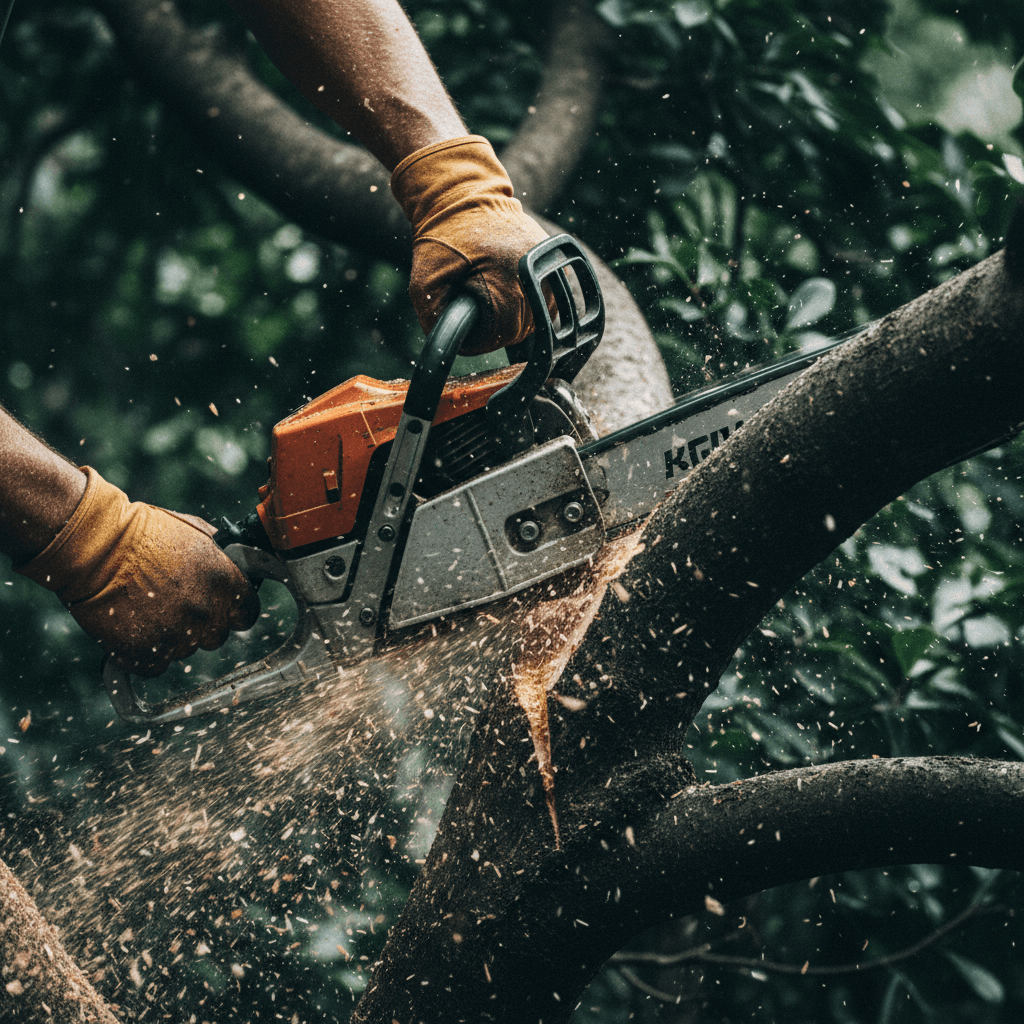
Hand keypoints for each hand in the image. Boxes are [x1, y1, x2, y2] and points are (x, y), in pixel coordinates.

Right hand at [15, 468, 260, 676]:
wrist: (95, 548)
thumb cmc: (144, 532)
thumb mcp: (196, 533)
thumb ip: (221, 557)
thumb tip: (235, 564)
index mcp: (225, 583)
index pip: (248, 613)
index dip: (235, 611)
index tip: (223, 607)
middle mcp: (206, 613)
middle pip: (217, 636)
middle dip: (202, 624)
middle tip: (176, 604)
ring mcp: (177, 636)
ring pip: (186, 650)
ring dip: (172, 636)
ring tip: (147, 608)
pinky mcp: (145, 654)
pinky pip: (156, 665)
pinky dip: (145, 652)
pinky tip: (133, 627)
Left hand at [390, 135, 548, 354]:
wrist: (463, 195)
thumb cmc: (442, 238)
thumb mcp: (424, 282)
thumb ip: (434, 320)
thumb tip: (453, 348)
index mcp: (505, 278)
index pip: (502, 333)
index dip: (481, 340)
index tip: (466, 327)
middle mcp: (533, 273)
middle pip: (521, 329)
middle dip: (496, 330)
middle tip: (475, 313)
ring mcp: (547, 266)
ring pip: (538, 320)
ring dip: (513, 321)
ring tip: (490, 302)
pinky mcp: (553, 261)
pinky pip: (546, 302)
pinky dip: (528, 307)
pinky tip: (507, 295)